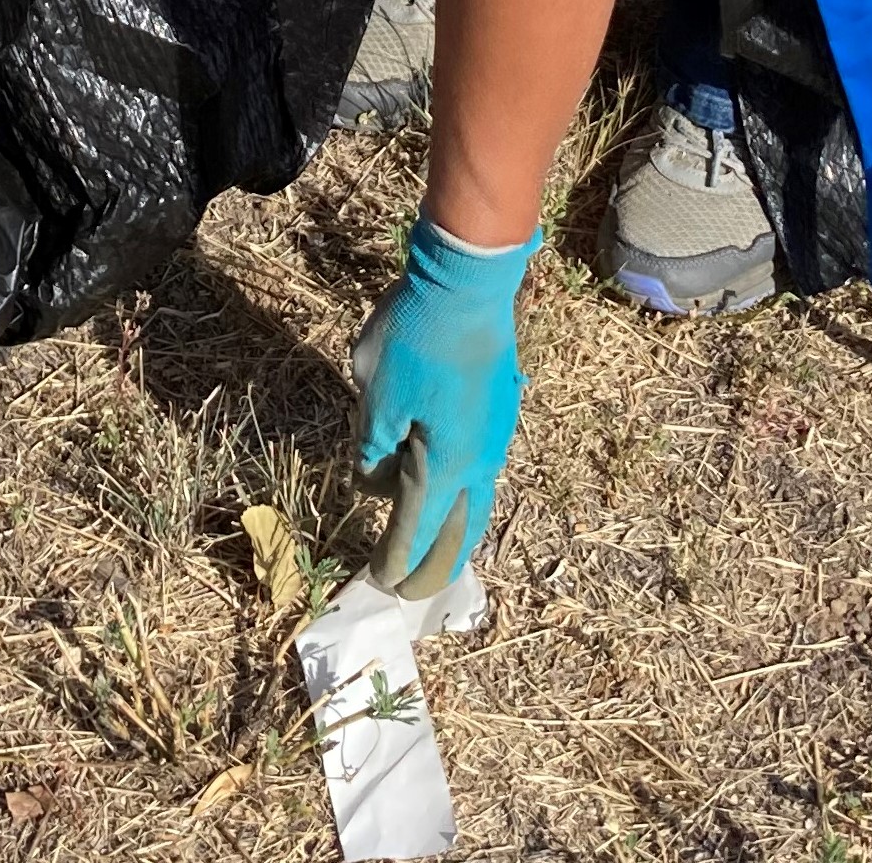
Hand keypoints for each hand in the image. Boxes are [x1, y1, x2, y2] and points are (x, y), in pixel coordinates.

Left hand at [351, 216, 540, 595]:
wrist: (468, 281)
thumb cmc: (414, 333)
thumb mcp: (372, 390)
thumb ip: (371, 446)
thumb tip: (375, 479)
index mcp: (443, 465)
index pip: (414, 534)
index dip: (393, 563)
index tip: (376, 583)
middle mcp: (478, 463)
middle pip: (458, 538)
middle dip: (431, 571)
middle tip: (407, 590)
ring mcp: (496, 439)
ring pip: (476, 507)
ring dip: (452, 537)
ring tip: (432, 556)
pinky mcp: (500, 416)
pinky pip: (483, 477)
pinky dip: (463, 501)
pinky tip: (450, 494)